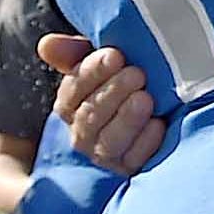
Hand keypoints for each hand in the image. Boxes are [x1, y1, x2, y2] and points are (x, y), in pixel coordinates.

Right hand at [40, 35, 167, 177]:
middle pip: (90, 116)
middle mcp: (83, 133)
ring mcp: (106, 153)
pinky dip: (145, 142)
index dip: (91, 72)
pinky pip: (133, 159)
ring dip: (126, 118)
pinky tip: (158, 124)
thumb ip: (76, 53)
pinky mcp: (130, 168)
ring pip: (108, 140)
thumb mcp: (106, 63)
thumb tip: (48, 44)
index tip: (114, 55)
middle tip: (136, 73)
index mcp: (72, 105)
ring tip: (145, 98)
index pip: (72, 91)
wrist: (166, 113)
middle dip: (113, 92)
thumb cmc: (129, 80)